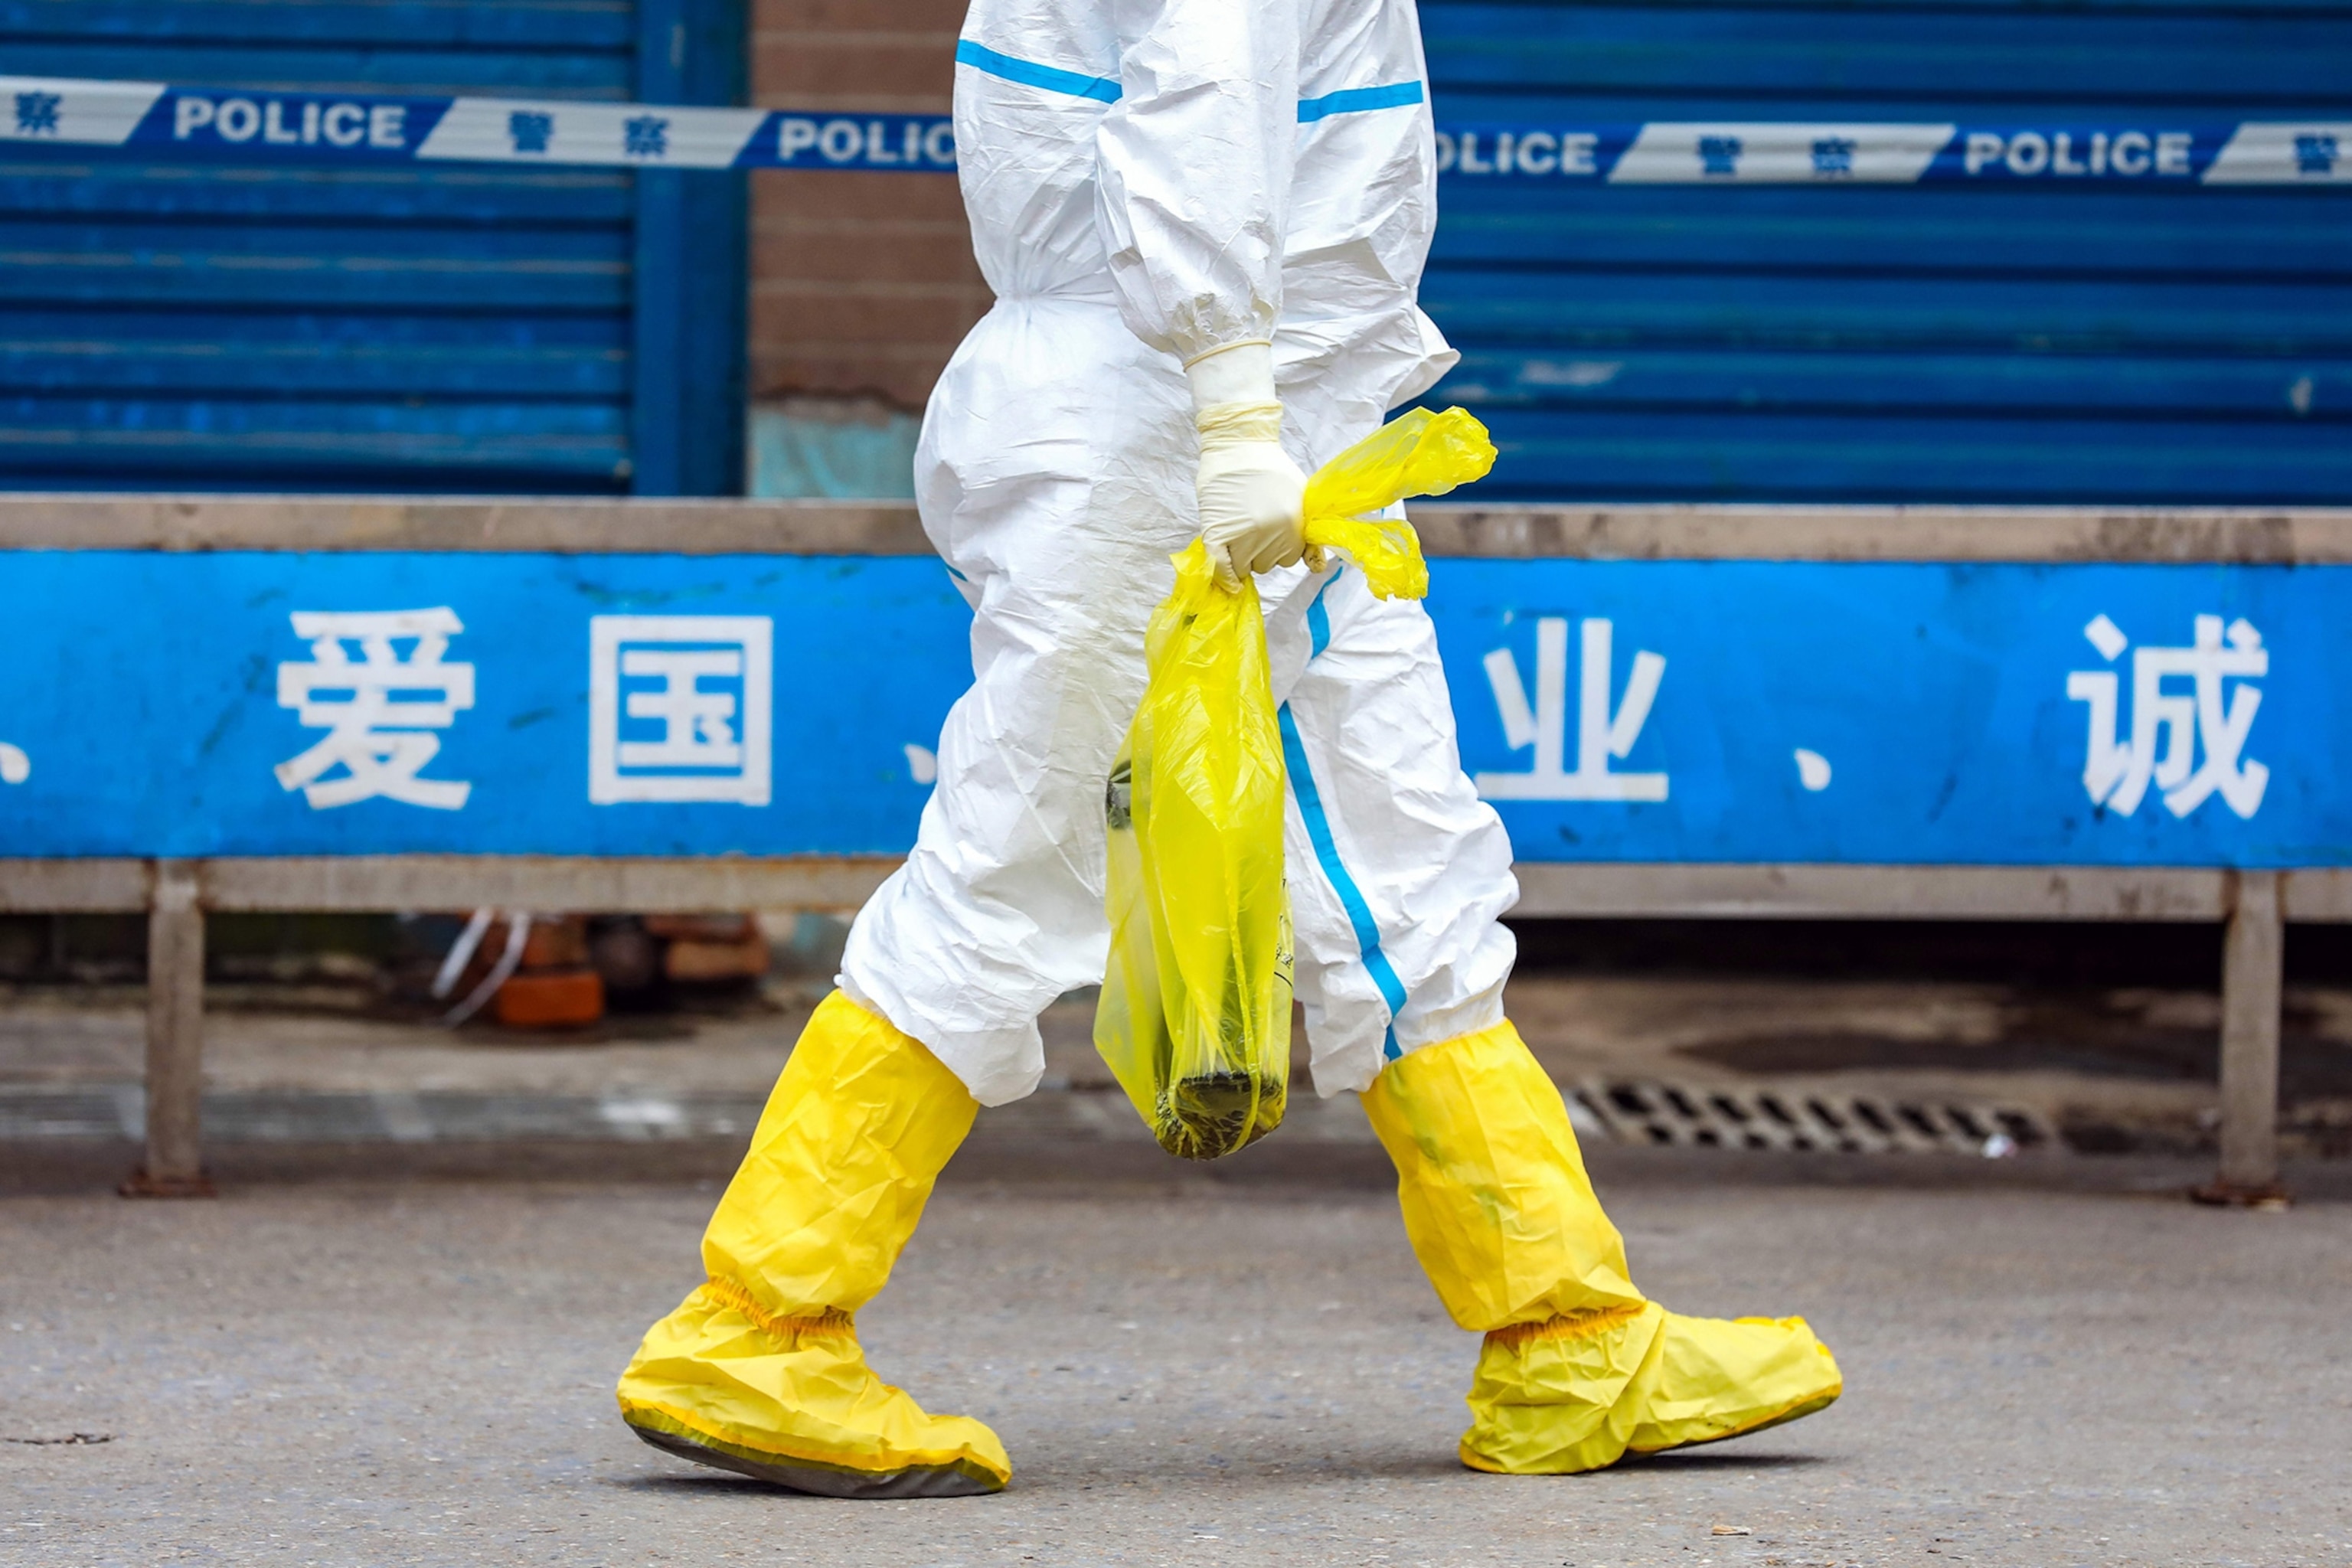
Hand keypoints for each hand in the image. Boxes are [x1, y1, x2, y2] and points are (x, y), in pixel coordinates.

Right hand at [1196, 427, 1307, 591]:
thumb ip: (1309, 536)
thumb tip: (1317, 568)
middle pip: (1266, 565)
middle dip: (1260, 552)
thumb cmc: (1271, 468)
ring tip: (1239, 533)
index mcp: (1293, 525)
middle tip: (1253, 527)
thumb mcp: (1301, 498)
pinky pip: (1221, 567)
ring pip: (1245, 567)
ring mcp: (1243, 534)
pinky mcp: (1217, 532)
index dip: (1279, 549)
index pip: (1289, 559)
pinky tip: (1230, 582)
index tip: (1271, 535)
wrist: (1239, 445)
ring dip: (1242, 558)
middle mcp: (1270, 533)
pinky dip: (1225, 577)